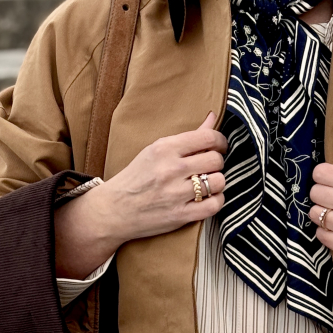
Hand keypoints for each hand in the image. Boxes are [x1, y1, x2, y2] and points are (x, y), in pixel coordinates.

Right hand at [54, 113, 226, 278]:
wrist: (112, 210)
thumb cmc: (135, 178)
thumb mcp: (156, 150)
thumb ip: (188, 136)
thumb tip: (213, 117)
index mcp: (164, 149)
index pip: (208, 138)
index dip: (220, 141)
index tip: (219, 146)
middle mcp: (171, 169)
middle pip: (216, 160)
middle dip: (216, 163)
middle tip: (208, 167)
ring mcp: (175, 194)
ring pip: (218, 182)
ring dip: (217, 182)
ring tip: (207, 183)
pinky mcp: (179, 215)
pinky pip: (214, 205)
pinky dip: (216, 201)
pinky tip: (208, 199)